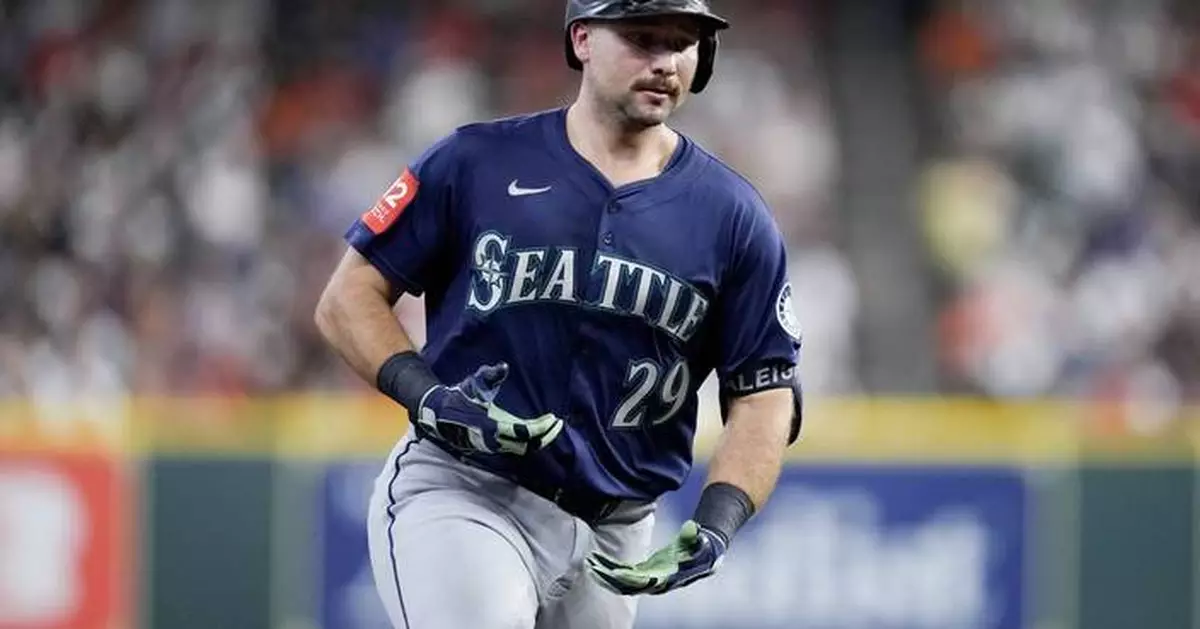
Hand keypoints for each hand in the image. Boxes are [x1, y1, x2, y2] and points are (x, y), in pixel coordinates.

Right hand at [415, 363, 563, 455]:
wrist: (440, 414)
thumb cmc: (459, 397)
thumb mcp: (474, 384)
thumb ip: (490, 375)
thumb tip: (504, 367)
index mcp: (492, 425)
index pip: (523, 431)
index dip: (540, 427)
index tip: (553, 418)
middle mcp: (494, 439)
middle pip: (527, 445)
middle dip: (544, 436)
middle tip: (557, 424)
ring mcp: (493, 445)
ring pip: (522, 449)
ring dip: (537, 440)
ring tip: (550, 427)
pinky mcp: (492, 445)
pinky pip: (515, 447)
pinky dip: (528, 441)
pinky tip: (536, 431)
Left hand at [586, 521, 725, 595]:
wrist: (707, 551)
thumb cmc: (702, 545)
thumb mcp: (700, 538)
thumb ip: (694, 534)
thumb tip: (693, 528)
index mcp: (669, 575)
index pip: (646, 580)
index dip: (630, 578)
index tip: (614, 572)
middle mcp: (658, 582)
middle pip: (630, 585)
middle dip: (610, 578)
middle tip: (592, 567)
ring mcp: (652, 579)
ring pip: (625, 583)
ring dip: (607, 576)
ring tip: (591, 564)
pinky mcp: (647, 573)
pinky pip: (626, 576)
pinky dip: (613, 571)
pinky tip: (599, 562)